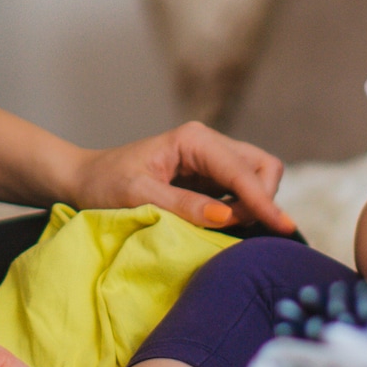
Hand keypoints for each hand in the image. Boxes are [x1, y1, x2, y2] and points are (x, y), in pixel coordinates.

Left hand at [68, 121, 293, 232]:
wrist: (83, 180)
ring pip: (256, 177)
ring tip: (223, 226)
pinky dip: (242, 208)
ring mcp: (210, 159)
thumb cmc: (104, 184)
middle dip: (262, 197)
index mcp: (194, 140)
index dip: (264, 200)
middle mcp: (208, 143)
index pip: (242, 171)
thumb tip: (228, 215)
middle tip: (237, 227)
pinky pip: (240, 191)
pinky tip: (222, 223)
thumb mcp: (138, 197)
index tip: (282, 227)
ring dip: (252, 204)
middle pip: (262, 166)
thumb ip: (183, 206)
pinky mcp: (208, 177)